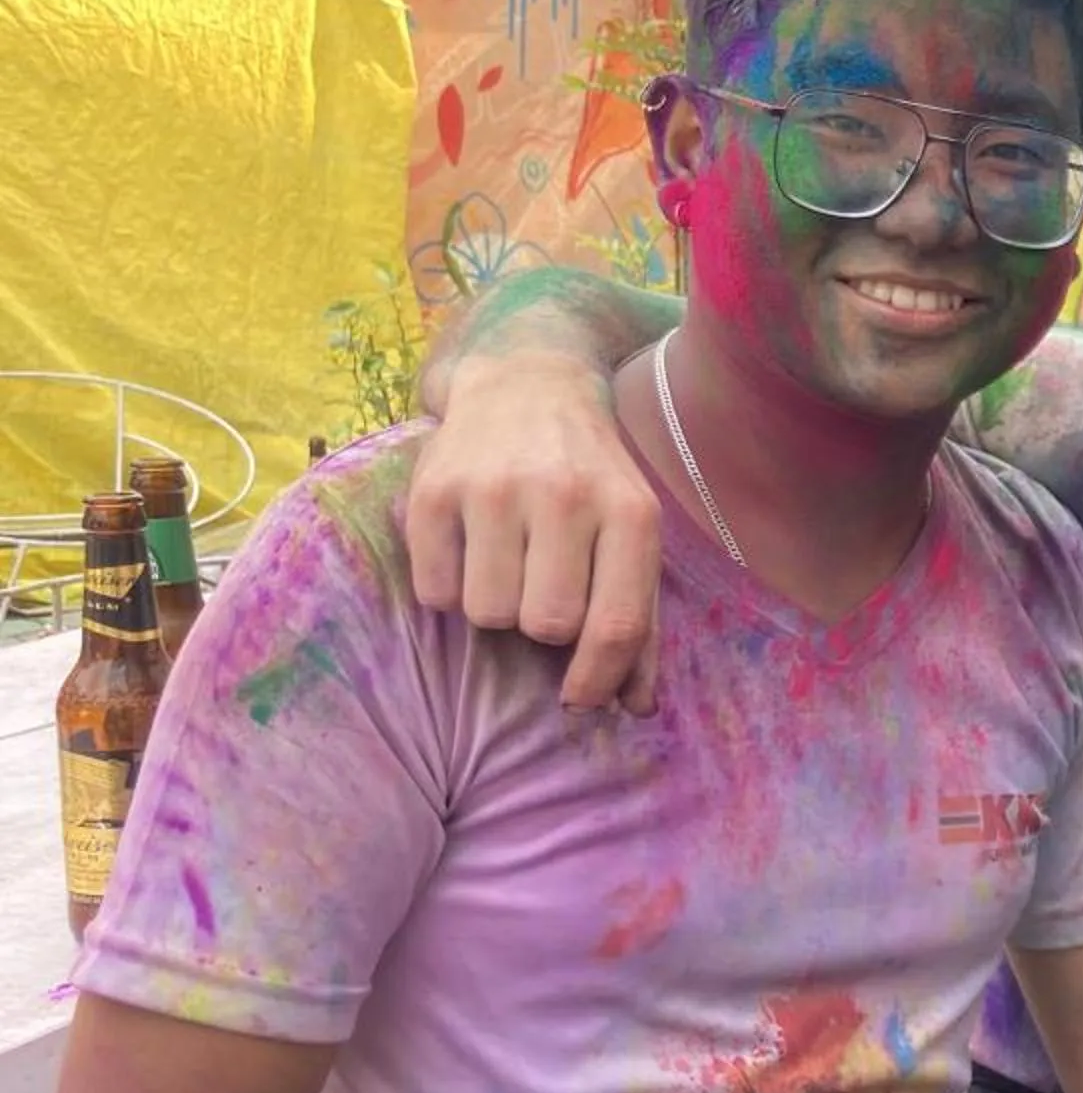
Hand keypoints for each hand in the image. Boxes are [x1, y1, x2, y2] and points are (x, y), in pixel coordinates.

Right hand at [406, 353, 662, 712]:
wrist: (528, 384)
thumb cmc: (589, 478)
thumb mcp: (632, 533)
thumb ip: (639, 619)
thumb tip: (637, 708)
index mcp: (628, 512)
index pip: (617, 624)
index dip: (598, 679)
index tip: (579, 699)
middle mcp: (563, 495)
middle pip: (547, 625)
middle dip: (542, 628)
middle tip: (541, 591)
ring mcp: (494, 488)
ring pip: (488, 614)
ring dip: (494, 607)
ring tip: (506, 563)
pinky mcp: (433, 489)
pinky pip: (434, 591)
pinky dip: (448, 588)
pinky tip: (468, 548)